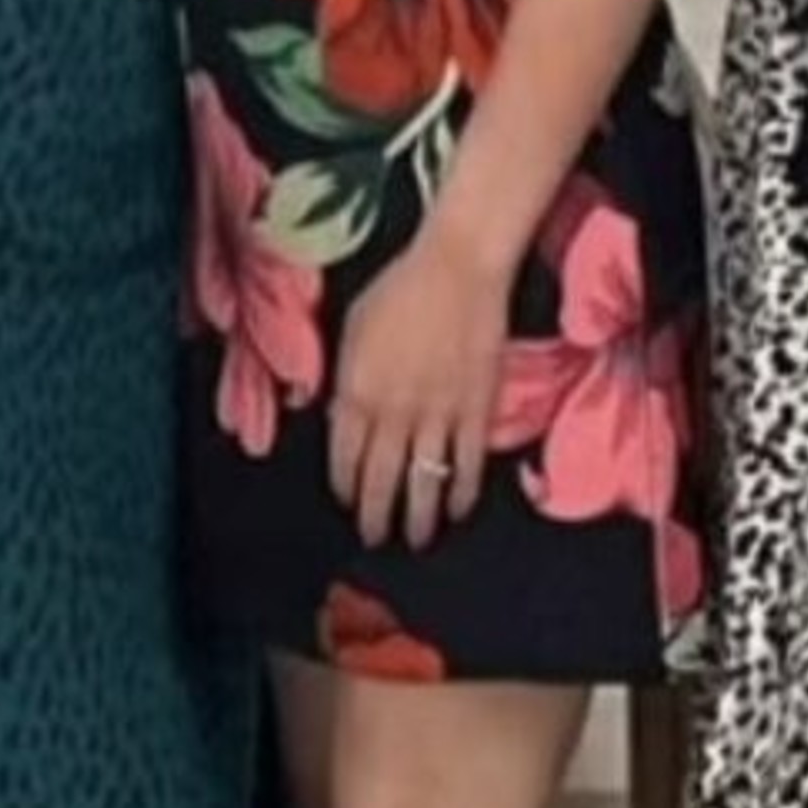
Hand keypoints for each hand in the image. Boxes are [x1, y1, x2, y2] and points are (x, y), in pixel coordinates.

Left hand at [329, 218, 508, 551]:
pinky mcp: (477, 412)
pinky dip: (463, 494)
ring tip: (416, 538)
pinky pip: (468, 466)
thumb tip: (331, 414)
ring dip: (419, 519)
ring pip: (424, 484)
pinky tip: (458, 509)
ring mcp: (438, 416)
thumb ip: (339, 378)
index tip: (348, 502)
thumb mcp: (351, 329)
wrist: (458, 268)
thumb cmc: (399, 289)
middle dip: (376, 517)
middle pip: (381, 482)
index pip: (344, 459)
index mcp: (356, 393)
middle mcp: (394, 413)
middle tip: (375, 537)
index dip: (345, 488)